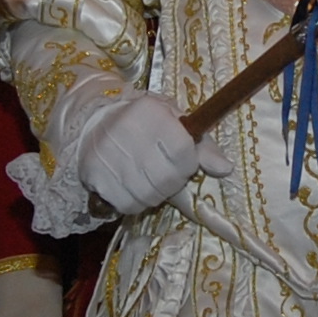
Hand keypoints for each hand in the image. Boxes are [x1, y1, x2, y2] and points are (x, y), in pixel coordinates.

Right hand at [71, 93, 217, 217]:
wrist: (92, 123)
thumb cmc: (142, 122)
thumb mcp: (173, 120)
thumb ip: (202, 144)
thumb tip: (225, 168)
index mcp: (150, 112)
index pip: (183, 150)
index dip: (189, 162)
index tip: (182, 158)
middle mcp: (125, 131)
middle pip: (168, 178)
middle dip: (174, 180)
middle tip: (165, 169)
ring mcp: (107, 156)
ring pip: (150, 195)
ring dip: (156, 192)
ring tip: (148, 175)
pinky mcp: (94, 176)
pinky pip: (129, 205)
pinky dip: (136, 201)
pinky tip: (132, 184)